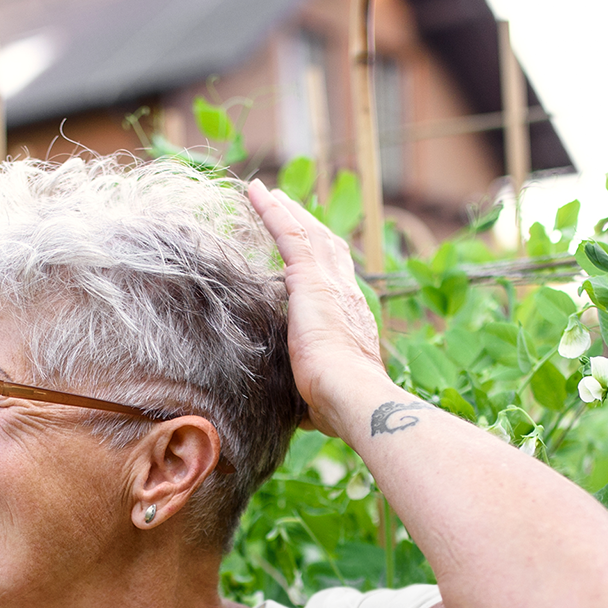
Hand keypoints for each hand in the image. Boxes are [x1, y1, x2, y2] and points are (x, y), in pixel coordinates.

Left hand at [245, 178, 389, 438]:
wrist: (351, 395)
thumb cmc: (336, 406)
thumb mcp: (321, 394)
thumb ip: (311, 393)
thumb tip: (301, 414)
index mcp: (352, 319)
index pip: (337, 281)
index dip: (324, 263)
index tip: (309, 254)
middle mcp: (347, 294)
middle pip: (327, 248)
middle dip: (308, 226)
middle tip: (288, 208)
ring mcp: (330, 283)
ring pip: (308, 234)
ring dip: (288, 211)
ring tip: (269, 194)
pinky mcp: (310, 280)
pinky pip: (288, 234)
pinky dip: (272, 210)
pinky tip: (255, 193)